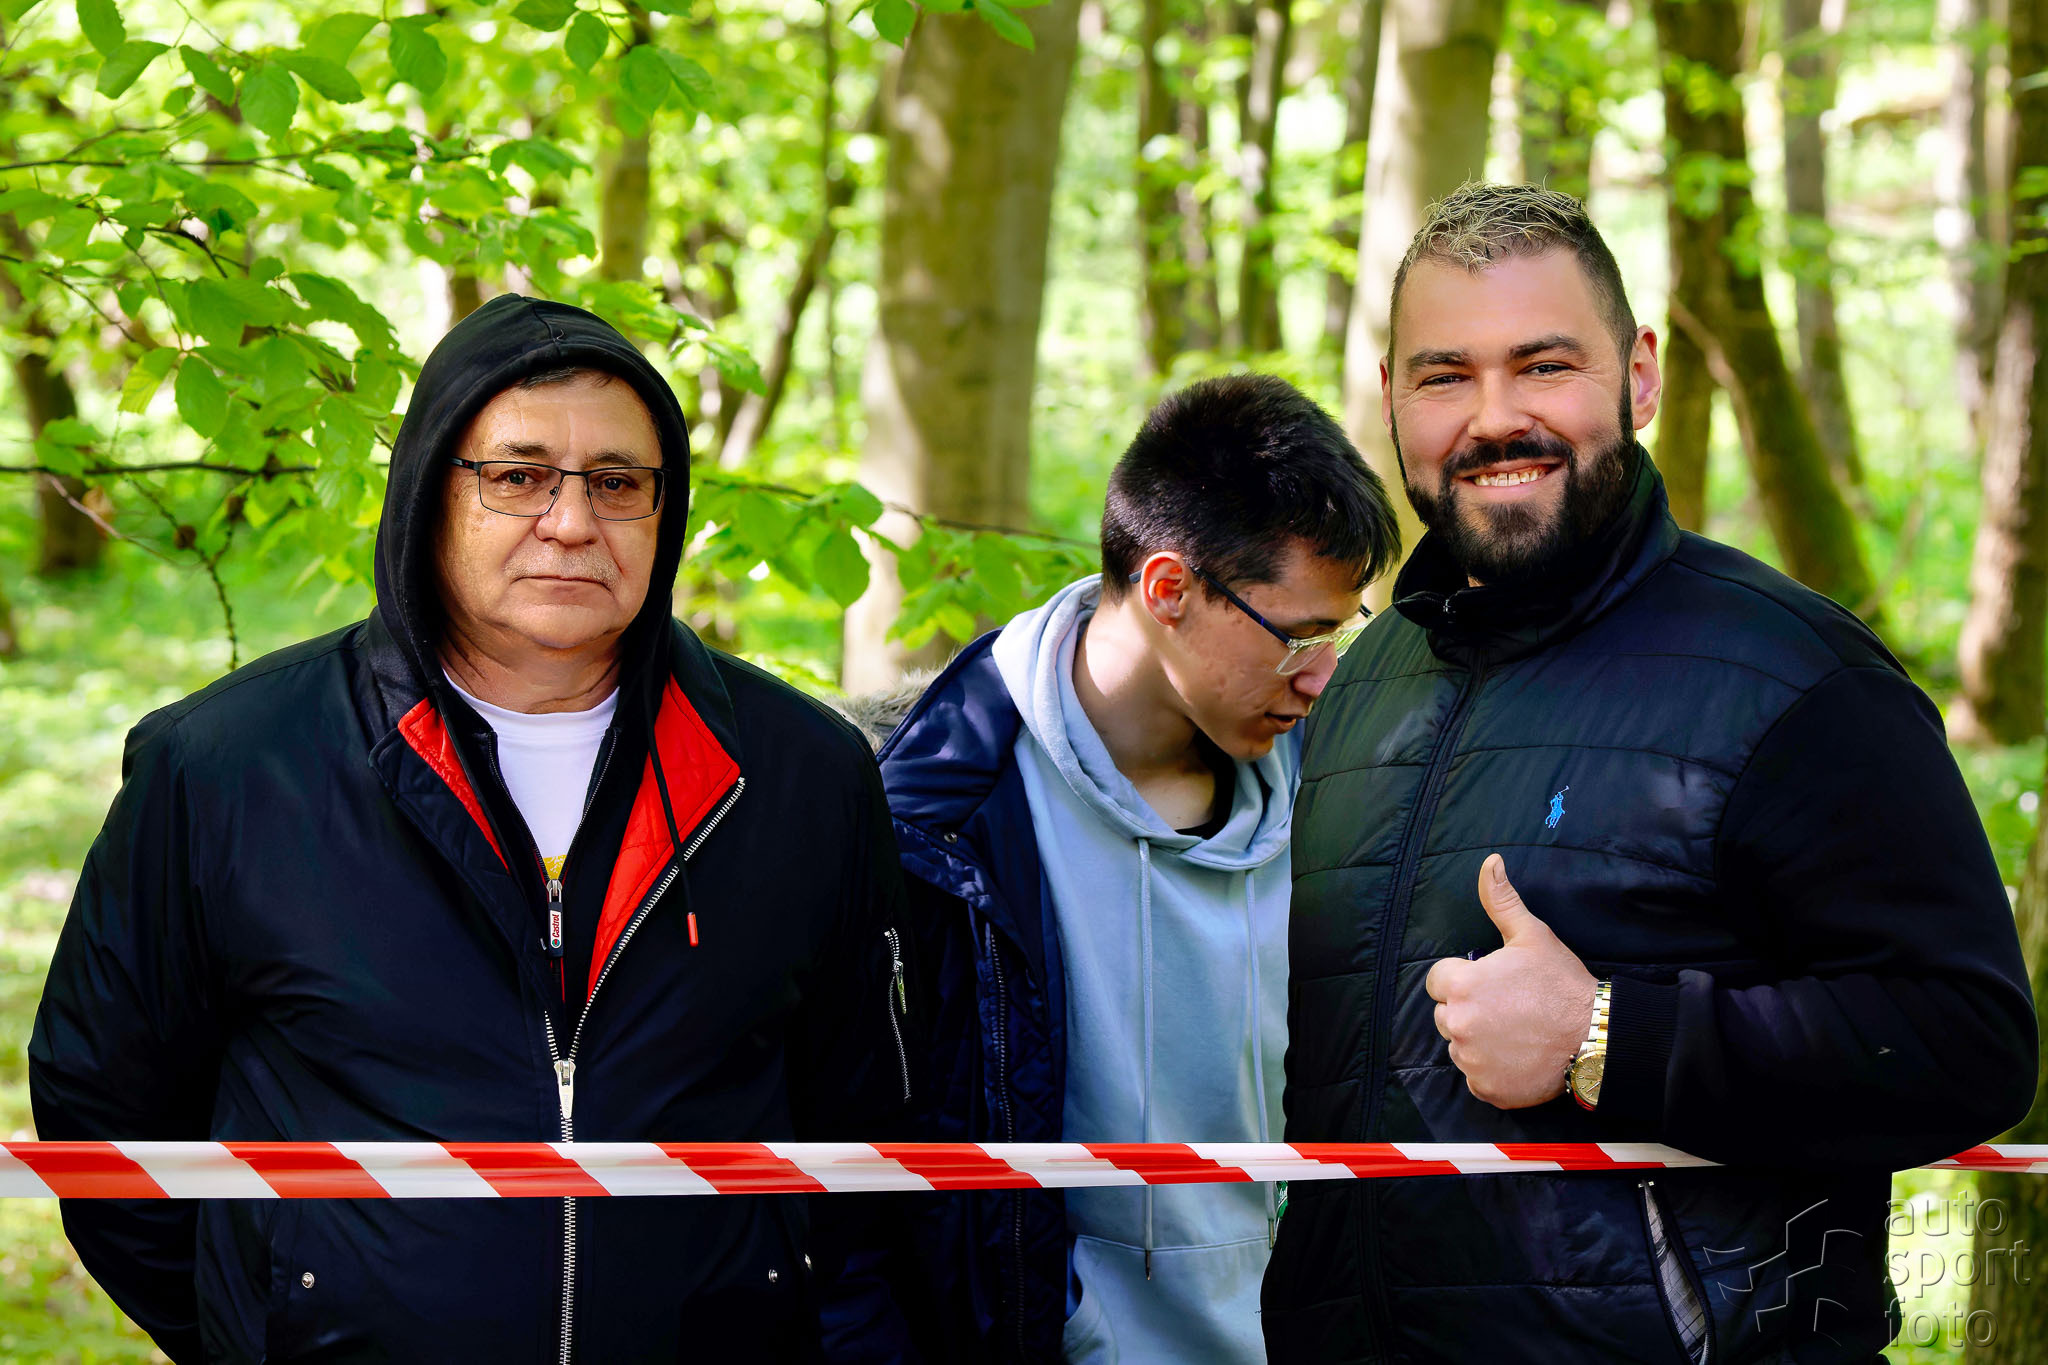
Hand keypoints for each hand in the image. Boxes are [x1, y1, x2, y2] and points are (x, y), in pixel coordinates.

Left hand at [1423, 854, 1597, 1109]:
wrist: (1596, 1037)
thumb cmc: (1562, 984)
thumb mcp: (1532, 935)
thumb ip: (1501, 900)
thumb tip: (1490, 862)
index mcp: (1462, 985)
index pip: (1438, 981)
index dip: (1464, 979)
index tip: (1492, 983)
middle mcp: (1458, 1024)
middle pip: (1446, 1014)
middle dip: (1468, 1009)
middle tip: (1507, 1008)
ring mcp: (1471, 1060)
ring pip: (1459, 1046)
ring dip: (1478, 1040)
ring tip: (1515, 1032)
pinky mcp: (1486, 1088)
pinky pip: (1475, 1076)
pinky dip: (1491, 1070)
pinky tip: (1517, 1057)